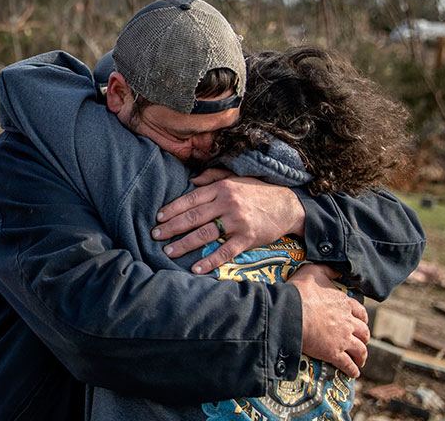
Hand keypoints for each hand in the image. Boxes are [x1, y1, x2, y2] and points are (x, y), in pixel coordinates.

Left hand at [153, 170, 305, 273]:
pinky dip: (210, 261)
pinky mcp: (248, 238)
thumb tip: (191, 180)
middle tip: (155, 236)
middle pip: (193, 217)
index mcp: (222, 187)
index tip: (158, 218)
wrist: (289, 205)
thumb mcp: (236, 178)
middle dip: (171, 228)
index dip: (173, 209)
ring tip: (168, 252)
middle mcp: (227, 203)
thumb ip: (212, 177)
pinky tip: (196, 268)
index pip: (191, 199)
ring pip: (205, 234)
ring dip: (184, 244)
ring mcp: (238, 221)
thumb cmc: (258, 191)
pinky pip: (225, 252)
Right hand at [292, 267, 368, 377]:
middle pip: (364, 333)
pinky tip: (353, 374)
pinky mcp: (334, 353)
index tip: (361, 323)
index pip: (360, 313)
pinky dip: (352, 370)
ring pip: (360, 350)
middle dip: (364, 338)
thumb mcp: (313, 271)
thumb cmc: (300, 291)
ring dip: (361, 356)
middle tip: (360, 342)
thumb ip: (327, 269)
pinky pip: (348, 365)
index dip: (362, 319)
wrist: (291, 312)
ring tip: (360, 361)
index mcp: (344, 304)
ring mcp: (343, 339)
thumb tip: (337, 269)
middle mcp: (348, 322)